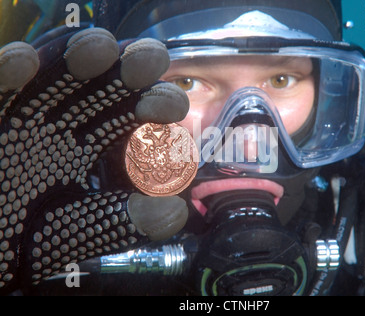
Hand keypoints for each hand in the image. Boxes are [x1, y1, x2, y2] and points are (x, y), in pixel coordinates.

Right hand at [0, 28, 189, 293]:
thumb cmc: (24, 236)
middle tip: (150, 61)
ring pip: (57, 72)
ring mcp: (27, 112)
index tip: (172, 108)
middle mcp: (68, 121)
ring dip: (79, 55)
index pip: (133, 114)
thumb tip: (177, 212)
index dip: (155, 103)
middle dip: (130, 67)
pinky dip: (8, 71)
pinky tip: (23, 61)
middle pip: (104, 83)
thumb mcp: (75, 229)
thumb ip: (121, 221)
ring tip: (103, 48)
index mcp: (96, 145)